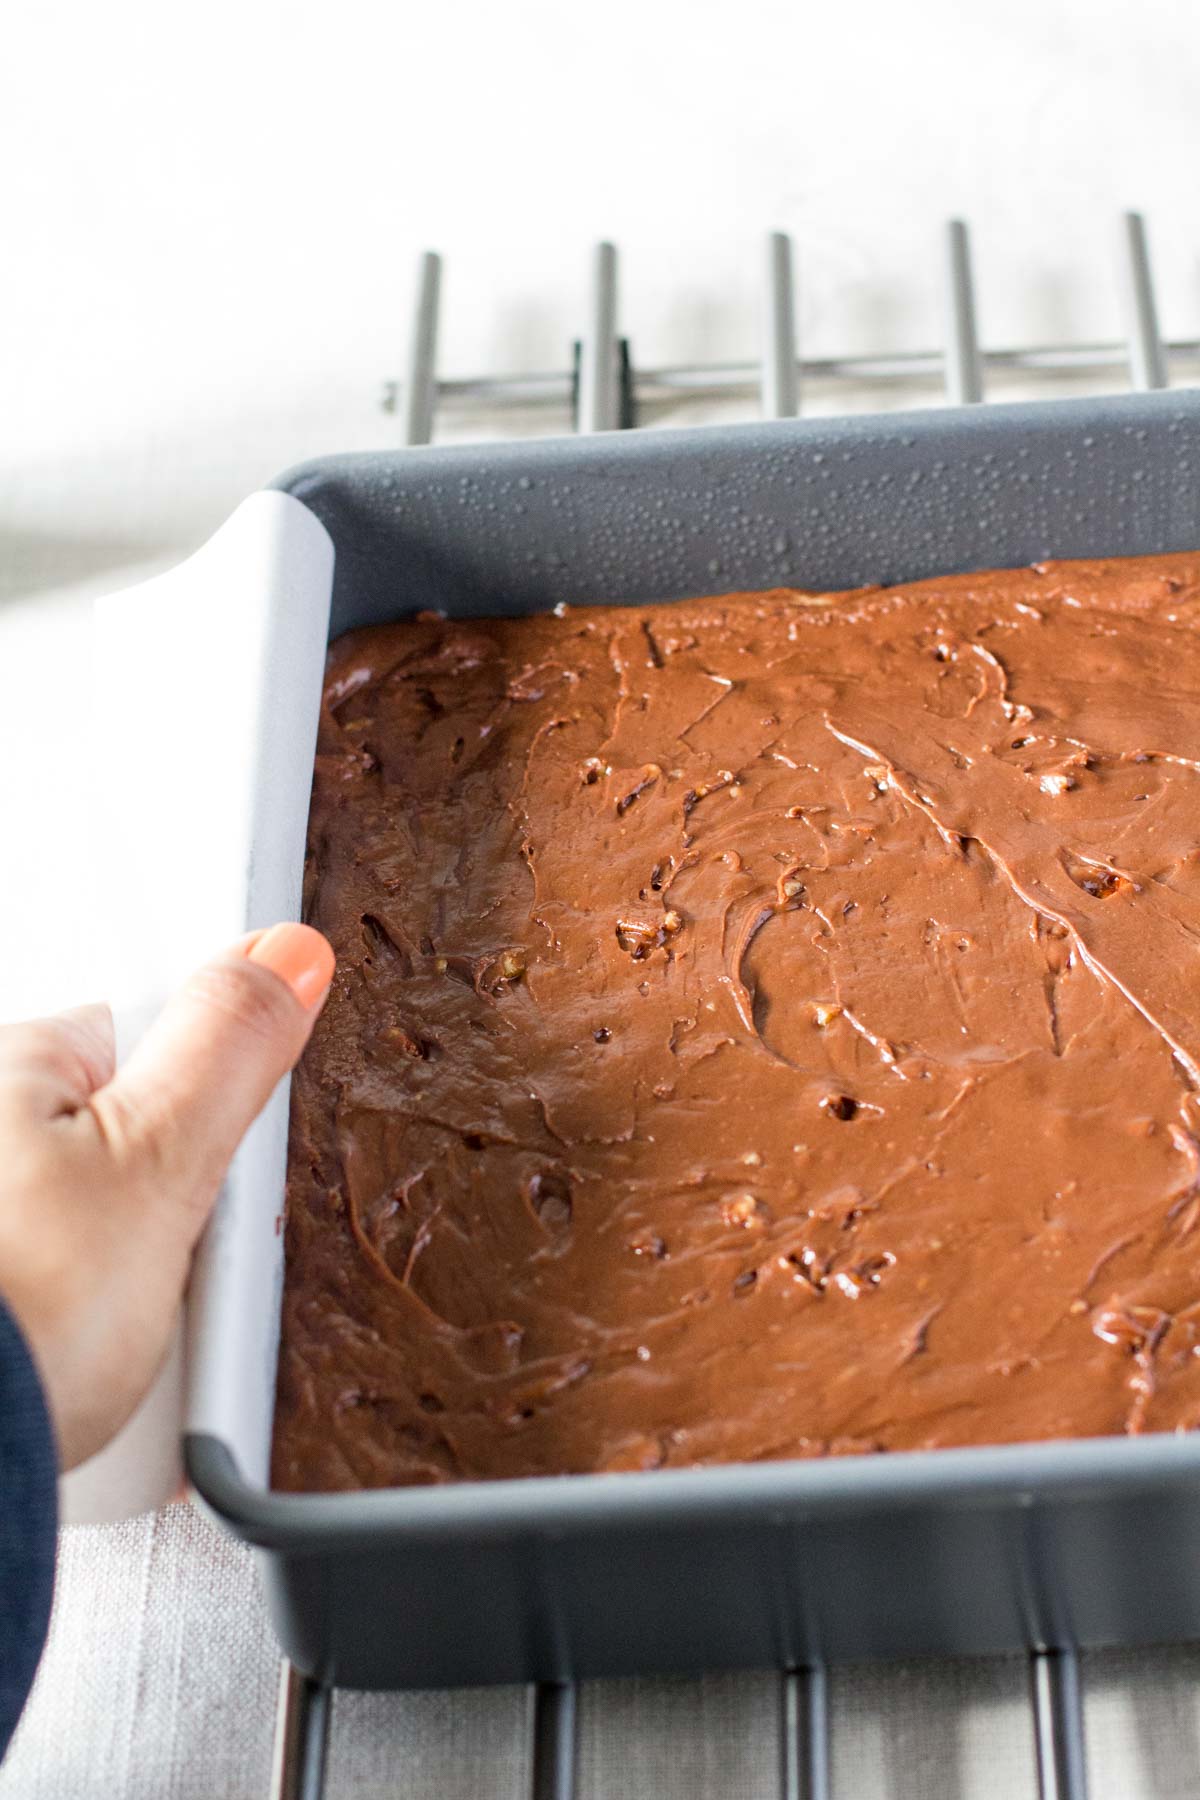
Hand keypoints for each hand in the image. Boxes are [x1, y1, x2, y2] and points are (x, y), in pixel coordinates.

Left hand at [0, 923, 333, 1469]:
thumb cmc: (13, 1325)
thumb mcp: (155, 1163)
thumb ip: (225, 1046)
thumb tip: (285, 950)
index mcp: (7, 1069)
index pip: (146, 1043)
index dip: (204, 1113)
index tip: (212, 1181)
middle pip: (128, 1148)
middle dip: (173, 1216)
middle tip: (179, 1282)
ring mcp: (4, 1227)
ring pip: (105, 1238)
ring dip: (139, 1295)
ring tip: (137, 1356)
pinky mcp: (5, 1323)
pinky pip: (72, 1310)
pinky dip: (92, 1345)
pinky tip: (96, 1386)